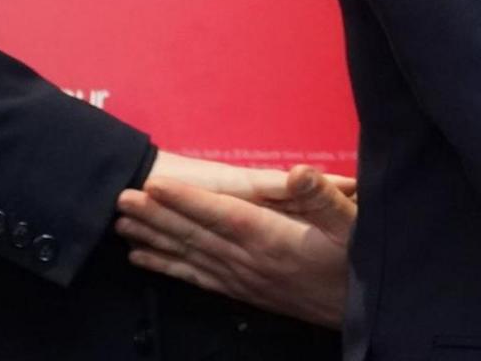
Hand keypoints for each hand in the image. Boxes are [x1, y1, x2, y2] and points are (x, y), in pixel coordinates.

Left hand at [117, 162, 355, 328]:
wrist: (359, 308)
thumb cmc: (358, 260)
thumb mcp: (351, 222)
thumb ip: (323, 197)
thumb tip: (298, 172)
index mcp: (272, 239)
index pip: (220, 215)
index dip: (185, 199)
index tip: (154, 184)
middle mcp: (249, 261)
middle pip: (194, 234)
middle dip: (156, 215)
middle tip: (121, 197)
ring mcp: (241, 279)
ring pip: (188, 256)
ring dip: (153, 238)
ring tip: (121, 224)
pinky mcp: (241, 291)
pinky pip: (195, 277)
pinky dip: (167, 266)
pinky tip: (143, 259)